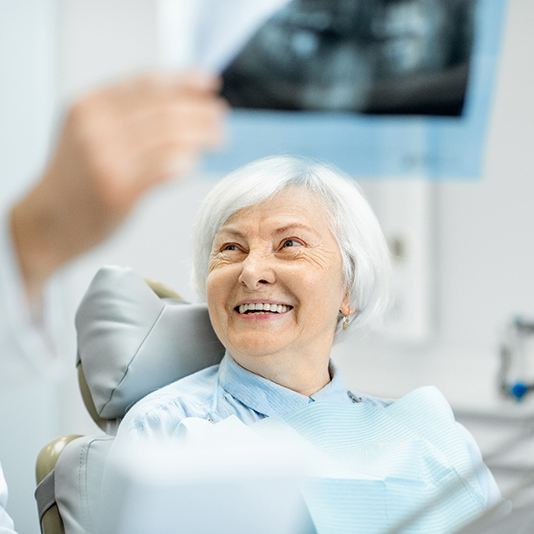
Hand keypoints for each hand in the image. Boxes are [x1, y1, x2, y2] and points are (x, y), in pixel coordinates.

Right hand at [10, 71, 225, 298]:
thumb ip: (125, 118)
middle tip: (221, 117)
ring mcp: (106, 159)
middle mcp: (96, 127)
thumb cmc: (75, 180)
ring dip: (201, 135)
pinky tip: (195, 162)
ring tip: (219, 138)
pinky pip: (163, 169)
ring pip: (168, 137)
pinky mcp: (117, 190)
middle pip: (164, 110)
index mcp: (90, 106)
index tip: (210, 84)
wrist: (47, 222)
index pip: (147, 84)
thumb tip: (182, 108)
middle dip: (200, 111)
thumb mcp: (89, 134)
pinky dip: (184, 162)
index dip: (185, 82)